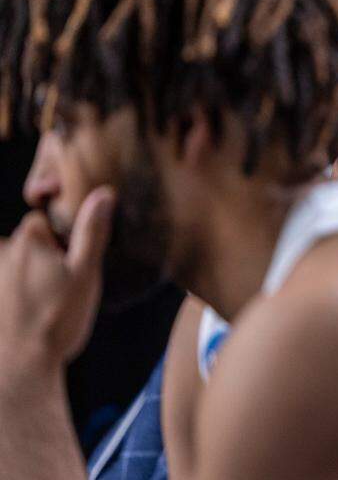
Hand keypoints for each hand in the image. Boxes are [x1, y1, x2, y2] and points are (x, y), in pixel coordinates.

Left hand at [0, 186, 114, 373]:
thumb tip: (104, 193)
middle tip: (53, 292)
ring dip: (20, 282)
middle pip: (20, 247)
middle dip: (35, 262)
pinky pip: (3, 292)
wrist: (20, 367)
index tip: (65, 266)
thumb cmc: (57, 319)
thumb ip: (92, 232)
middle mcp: (1, 255)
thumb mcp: (85, 273)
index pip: (38, 224)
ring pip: (8, 270)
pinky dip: (9, 301)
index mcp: (28, 242)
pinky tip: (20, 319)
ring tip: (36, 310)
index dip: (55, 243)